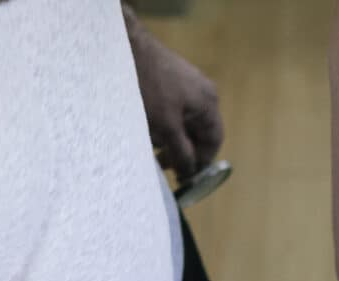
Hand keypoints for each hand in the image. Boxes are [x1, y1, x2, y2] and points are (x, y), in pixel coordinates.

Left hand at [125, 12, 223, 177]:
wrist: (125, 46)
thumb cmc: (149, 87)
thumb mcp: (166, 127)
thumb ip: (181, 152)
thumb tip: (190, 172)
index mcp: (209, 103)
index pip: (213, 141)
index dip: (201, 162)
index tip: (184, 175)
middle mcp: (203, 93)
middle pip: (198, 132)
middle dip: (181, 149)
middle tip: (163, 163)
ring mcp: (187, 84)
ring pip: (182, 122)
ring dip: (169, 137)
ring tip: (150, 144)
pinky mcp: (169, 80)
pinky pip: (171, 109)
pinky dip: (161, 123)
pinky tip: (145, 126)